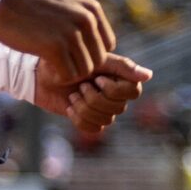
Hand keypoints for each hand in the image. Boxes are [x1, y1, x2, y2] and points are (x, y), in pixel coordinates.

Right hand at [0, 0, 114, 83]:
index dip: (90, 54)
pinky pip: (69, 75)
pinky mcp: (54, 47)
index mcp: (91, 8)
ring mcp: (71, 33)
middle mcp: (86, 19)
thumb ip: (83, 19)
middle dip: (81, 67)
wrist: (0, 3)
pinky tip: (46, 69)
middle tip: (60, 65)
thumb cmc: (29, 7)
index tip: (71, 55)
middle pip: (99, 59)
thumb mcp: (64, 5)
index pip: (108, 44)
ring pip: (85, 70)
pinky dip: (59, 78)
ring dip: (70, 74)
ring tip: (53, 67)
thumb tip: (99, 43)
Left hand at [35, 53, 151, 133]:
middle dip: (94, 98)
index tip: (96, 78)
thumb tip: (149, 76)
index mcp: (122, 78)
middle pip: (118, 108)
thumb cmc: (68, 61)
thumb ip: (122, 66)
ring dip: (84, 108)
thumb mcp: (95, 60)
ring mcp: (104, 109)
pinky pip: (94, 129)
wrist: (41, 75)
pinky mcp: (90, 120)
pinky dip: (79, 119)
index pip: (133, 92)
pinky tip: (70, 107)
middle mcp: (117, 96)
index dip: (114, 89)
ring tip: (73, 96)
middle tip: (80, 86)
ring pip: (106, 120)